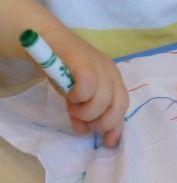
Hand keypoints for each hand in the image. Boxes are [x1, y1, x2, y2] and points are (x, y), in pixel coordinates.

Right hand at [46, 30, 128, 147]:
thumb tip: (84, 132)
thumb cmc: (64, 68)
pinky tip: (69, 96)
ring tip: (73, 108)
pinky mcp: (86, 63)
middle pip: (118, 106)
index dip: (117, 127)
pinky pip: (88, 89)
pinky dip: (79, 98)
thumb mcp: (76, 96)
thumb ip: (82, 112)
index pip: (123, 107)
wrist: (47, 39)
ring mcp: (101, 67)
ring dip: (86, 112)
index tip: (109, 143)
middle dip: (102, 121)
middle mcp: (112, 74)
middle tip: (84, 121)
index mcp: (114, 81)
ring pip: (103, 101)